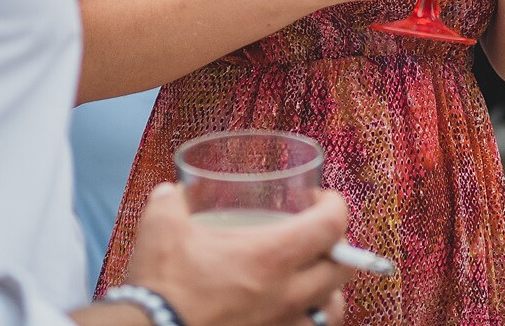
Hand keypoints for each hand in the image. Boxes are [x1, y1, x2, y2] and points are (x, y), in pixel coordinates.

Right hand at [124, 182, 351, 325]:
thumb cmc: (163, 284)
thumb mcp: (162, 227)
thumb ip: (171, 200)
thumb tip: (172, 191)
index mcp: (271, 258)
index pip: (331, 227)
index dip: (335, 206)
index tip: (321, 200)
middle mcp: (286, 295)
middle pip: (342, 270)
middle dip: (339, 248)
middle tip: (318, 236)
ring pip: (331, 311)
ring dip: (328, 291)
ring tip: (310, 279)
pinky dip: (304, 320)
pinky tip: (286, 311)